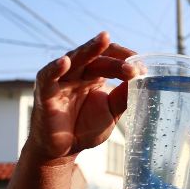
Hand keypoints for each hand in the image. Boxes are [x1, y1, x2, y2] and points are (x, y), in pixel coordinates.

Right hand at [28, 32, 136, 161]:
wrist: (64, 150)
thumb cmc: (86, 127)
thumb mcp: (112, 112)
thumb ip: (124, 97)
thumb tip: (144, 80)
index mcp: (95, 75)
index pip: (110, 57)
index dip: (126, 59)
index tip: (143, 69)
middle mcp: (78, 73)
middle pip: (97, 58)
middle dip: (116, 60)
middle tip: (133, 66)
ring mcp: (61, 80)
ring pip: (75, 59)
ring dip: (90, 50)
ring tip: (104, 39)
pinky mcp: (45, 92)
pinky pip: (48, 76)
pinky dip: (55, 68)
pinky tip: (65, 61)